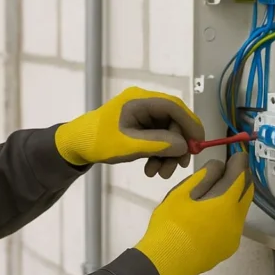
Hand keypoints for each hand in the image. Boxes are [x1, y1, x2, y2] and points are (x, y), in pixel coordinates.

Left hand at [54, 86, 204, 177]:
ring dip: (167, 154)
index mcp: (139, 100)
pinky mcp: (139, 126)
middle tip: (177, 167)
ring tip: (158, 174)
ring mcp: (141, 115)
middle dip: (177, 146)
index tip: (198, 145)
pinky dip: (158, 154)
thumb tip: (184, 146)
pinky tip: (151, 169)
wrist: (76, 145)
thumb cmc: (98, 142)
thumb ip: (157, 144)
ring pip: (167, 132)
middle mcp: (143, 103)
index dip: (190, 125)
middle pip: (173, 121)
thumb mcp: (128, 145)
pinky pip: (157, 138)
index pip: (174, 107)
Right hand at [133, 152, 253, 274]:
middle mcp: (236, 220)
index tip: (238, 152)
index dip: (240, 161)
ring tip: (220, 189)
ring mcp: (233, 236)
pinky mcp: (227, 248)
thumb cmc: (170, 223)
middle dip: (241, 178)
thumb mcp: (181, 193)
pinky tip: (212, 214)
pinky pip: (233, 224)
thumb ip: (204, 177)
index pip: (240, 175)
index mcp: (225, 203)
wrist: (165, 260)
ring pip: (240, 210)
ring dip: (235, 196)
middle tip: (232, 167)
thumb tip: (220, 166)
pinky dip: (228, 213)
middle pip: (246, 192)